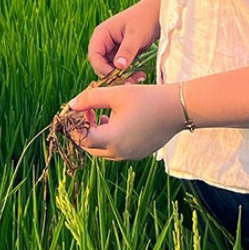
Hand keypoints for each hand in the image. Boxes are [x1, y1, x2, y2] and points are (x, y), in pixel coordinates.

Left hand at [68, 83, 182, 160]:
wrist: (177, 109)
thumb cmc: (147, 98)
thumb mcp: (116, 93)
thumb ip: (90, 98)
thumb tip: (71, 105)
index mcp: (113, 138)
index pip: (81, 139)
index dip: (74, 125)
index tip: (76, 110)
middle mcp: (120, 152)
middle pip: (89, 147)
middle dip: (83, 129)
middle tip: (86, 109)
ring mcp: (130, 155)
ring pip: (101, 150)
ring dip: (95, 134)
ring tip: (99, 113)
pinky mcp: (137, 153)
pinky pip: (115, 150)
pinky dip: (108, 138)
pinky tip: (113, 119)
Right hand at [88, 0, 161, 76]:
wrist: (157, 14)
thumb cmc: (144, 19)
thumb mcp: (136, 35)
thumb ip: (127, 50)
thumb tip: (118, 67)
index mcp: (102, 34)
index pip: (94, 56)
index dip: (102, 68)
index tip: (117, 77)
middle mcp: (104, 42)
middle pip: (101, 65)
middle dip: (114, 76)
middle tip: (130, 82)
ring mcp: (112, 49)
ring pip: (111, 69)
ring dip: (122, 77)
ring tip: (138, 78)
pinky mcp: (121, 54)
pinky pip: (120, 68)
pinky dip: (128, 74)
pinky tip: (140, 74)